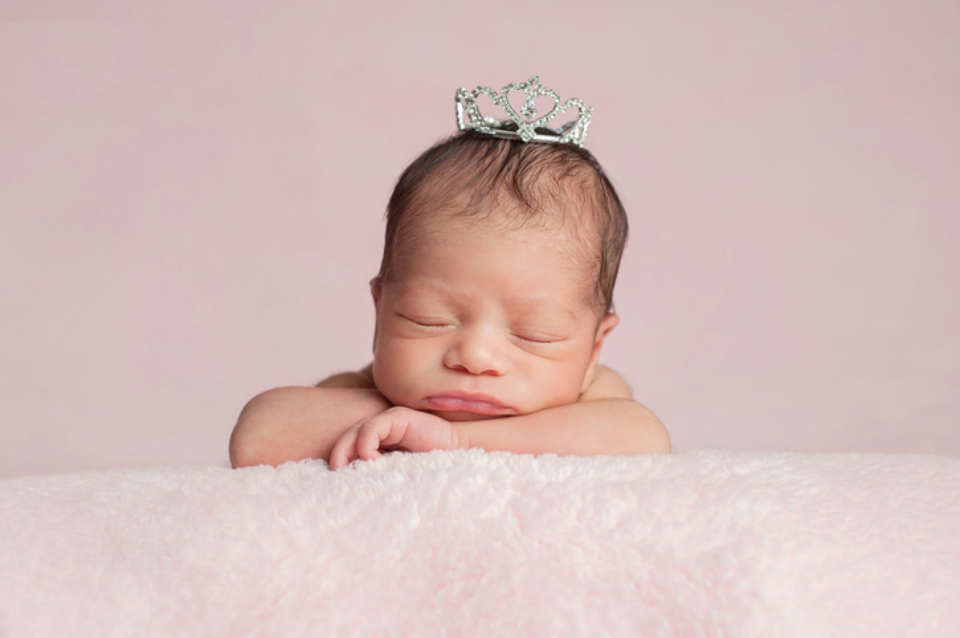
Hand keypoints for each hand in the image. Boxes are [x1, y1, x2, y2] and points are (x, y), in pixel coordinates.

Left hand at [328, 406, 458, 469]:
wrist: (460, 454)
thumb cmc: (432, 467)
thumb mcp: (398, 472)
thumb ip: (379, 473)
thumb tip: (352, 490)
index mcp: (380, 440)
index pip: (349, 444)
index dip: (339, 459)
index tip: (334, 480)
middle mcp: (382, 427)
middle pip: (348, 435)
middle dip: (337, 454)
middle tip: (335, 473)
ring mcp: (390, 420)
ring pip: (356, 430)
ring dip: (349, 451)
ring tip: (353, 470)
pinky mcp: (399, 418)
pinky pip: (372, 429)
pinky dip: (366, 446)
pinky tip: (374, 462)